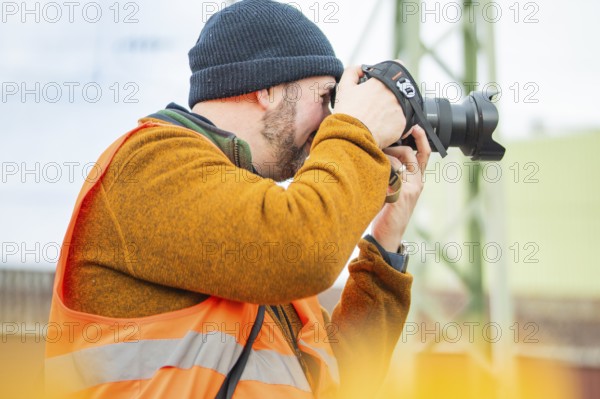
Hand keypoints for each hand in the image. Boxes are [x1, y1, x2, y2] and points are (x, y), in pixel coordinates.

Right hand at [332, 64, 405, 148]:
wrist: (351, 137)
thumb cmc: (347, 114)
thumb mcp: (344, 88)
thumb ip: (352, 72)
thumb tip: (361, 68)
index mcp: (380, 83)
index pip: (397, 68)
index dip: (394, 73)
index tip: (389, 81)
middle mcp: (393, 94)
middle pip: (399, 90)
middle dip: (391, 96)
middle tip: (379, 106)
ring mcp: (400, 109)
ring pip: (401, 107)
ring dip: (394, 110)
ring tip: (379, 119)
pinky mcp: (403, 124)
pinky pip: (403, 123)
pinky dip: (394, 125)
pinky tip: (382, 129)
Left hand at [370, 124, 430, 252]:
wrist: (387, 236)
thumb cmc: (386, 212)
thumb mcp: (391, 189)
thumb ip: (392, 173)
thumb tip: (381, 152)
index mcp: (417, 181)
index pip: (424, 154)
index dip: (421, 138)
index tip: (413, 126)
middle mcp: (417, 183)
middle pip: (412, 153)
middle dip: (398, 145)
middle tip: (382, 145)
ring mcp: (411, 189)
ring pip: (403, 160)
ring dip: (387, 156)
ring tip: (375, 162)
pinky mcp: (402, 195)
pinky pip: (393, 172)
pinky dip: (383, 169)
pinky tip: (374, 175)